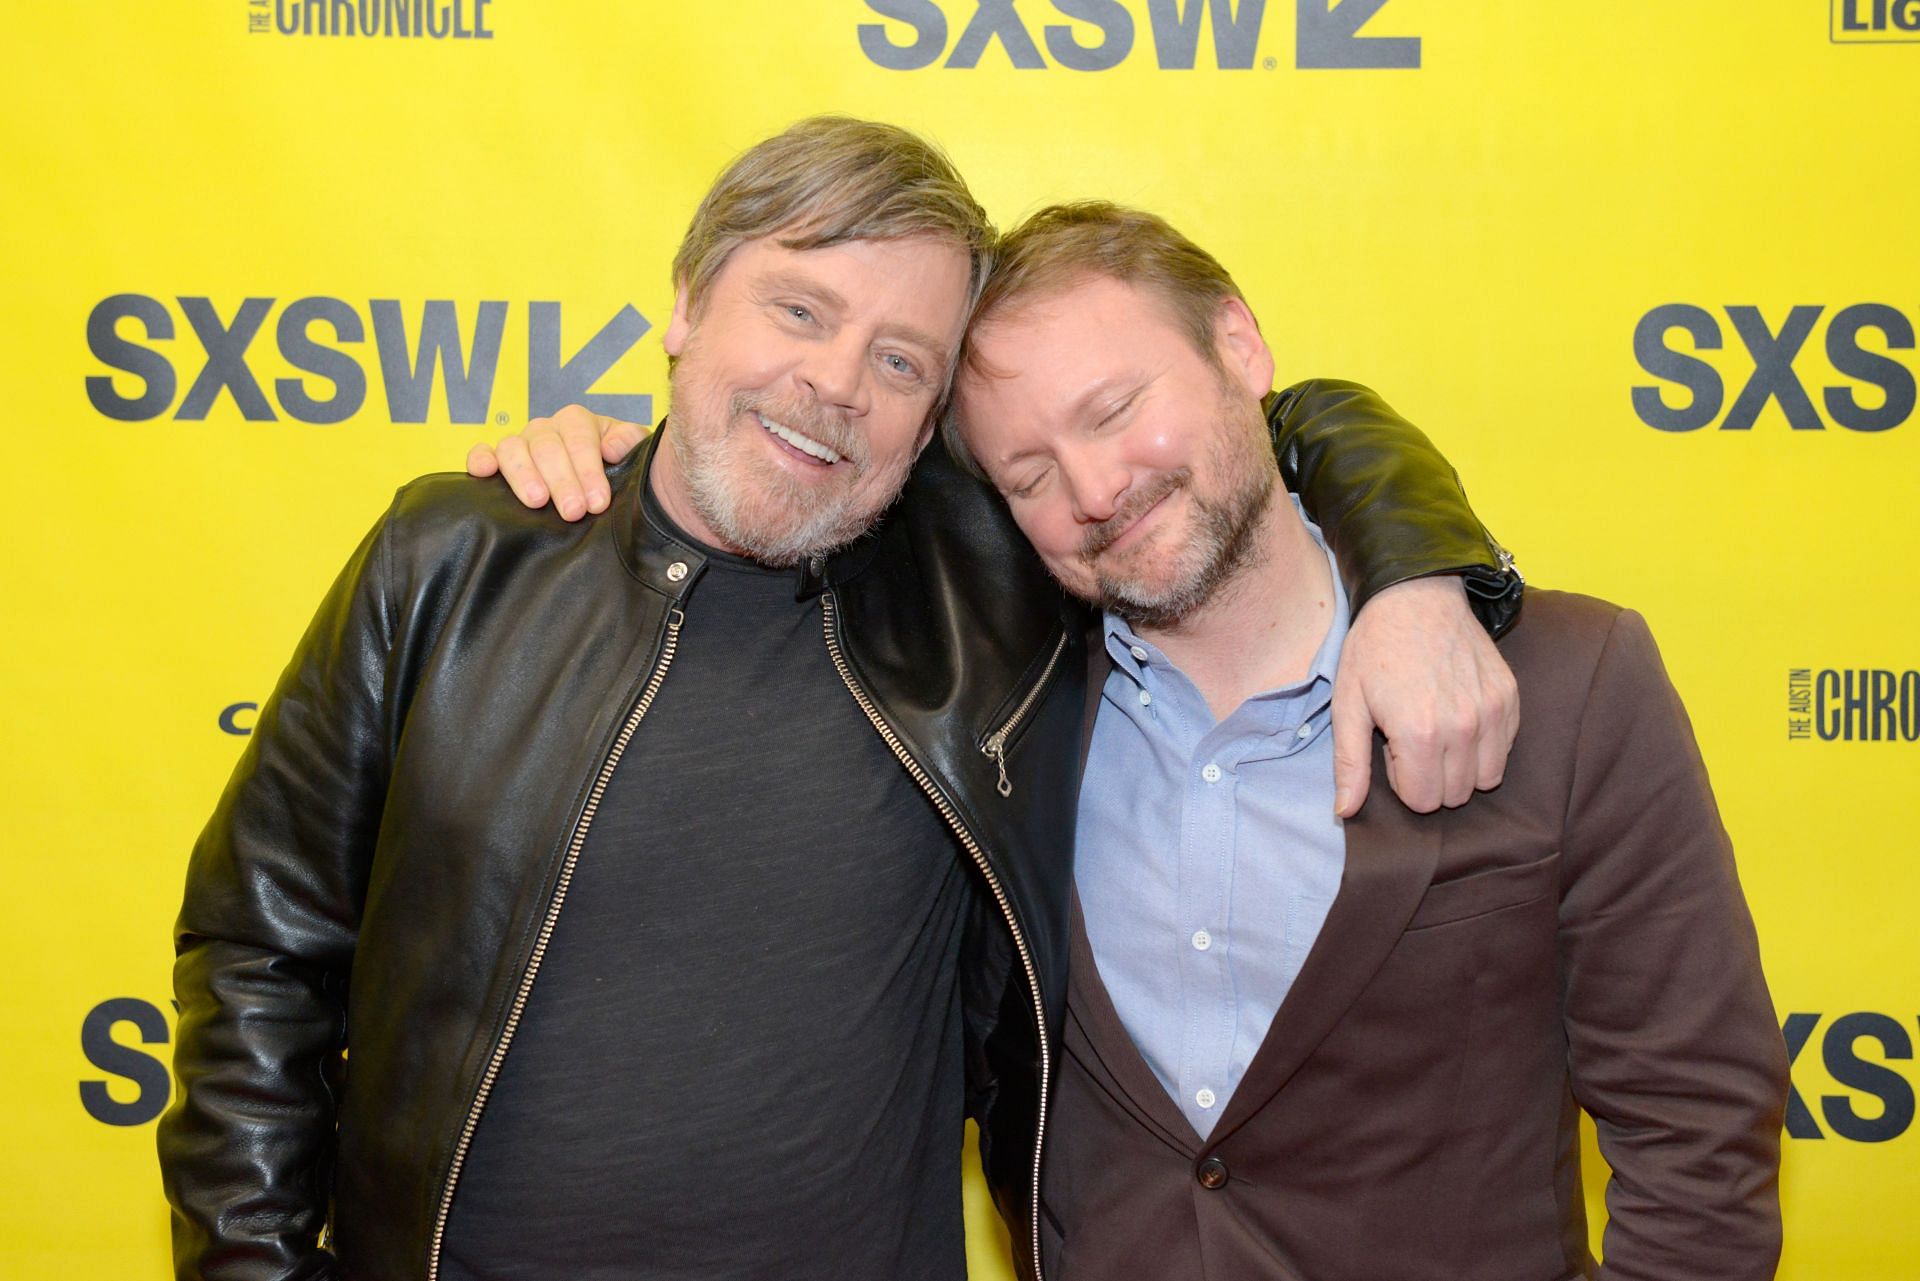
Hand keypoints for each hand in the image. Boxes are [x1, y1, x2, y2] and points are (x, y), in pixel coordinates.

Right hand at [465, 404, 649, 519]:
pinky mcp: (497, 461)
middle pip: (547, 447)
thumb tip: (612, 447)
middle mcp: (545, 429)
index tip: (598, 502)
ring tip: (537, 502)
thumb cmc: (617, 466)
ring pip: (513, 448)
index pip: (579, 440)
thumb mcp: (632, 451)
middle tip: (573, 511)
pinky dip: (480, 459)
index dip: (588, 471)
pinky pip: (482, 452)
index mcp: (577, 422)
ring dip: (524, 475)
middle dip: (562, 481)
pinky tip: (483, 473)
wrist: (601, 481)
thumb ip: (629, 441)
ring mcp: (520, 444)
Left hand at [1330, 576, 1518, 816]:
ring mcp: (1493, 713)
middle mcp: (1463, 729)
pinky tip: (1460, 714)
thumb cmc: (1374, 649)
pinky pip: (1505, 749)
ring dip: (1461, 766)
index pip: (1424, 802)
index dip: (1402, 779)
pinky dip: (1484, 744)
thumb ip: (1349, 764)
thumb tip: (1345, 812)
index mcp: (1419, 734)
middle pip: (1455, 795)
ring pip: (1486, 779)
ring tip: (1438, 730)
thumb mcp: (1347, 704)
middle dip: (1430, 776)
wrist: (1416, 595)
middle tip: (1412, 735)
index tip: (1393, 745)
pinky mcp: (1511, 698)